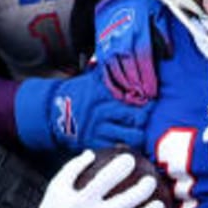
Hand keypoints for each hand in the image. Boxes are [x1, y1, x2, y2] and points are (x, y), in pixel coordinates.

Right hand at [14, 69, 149, 154]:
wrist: (52, 112)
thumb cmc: (77, 92)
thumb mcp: (92, 78)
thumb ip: (110, 72)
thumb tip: (129, 59)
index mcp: (104, 94)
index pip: (134, 99)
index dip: (148, 103)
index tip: (155, 103)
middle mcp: (103, 112)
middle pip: (136, 120)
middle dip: (147, 120)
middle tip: (152, 119)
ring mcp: (99, 130)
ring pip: (130, 137)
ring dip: (140, 136)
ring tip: (145, 133)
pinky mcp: (95, 143)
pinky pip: (117, 148)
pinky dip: (127, 147)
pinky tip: (132, 144)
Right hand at [27, 149, 164, 207]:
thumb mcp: (56, 185)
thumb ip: (73, 167)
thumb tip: (91, 152)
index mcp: (81, 200)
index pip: (104, 181)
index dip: (119, 168)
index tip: (130, 158)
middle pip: (124, 203)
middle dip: (141, 191)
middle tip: (151, 181)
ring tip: (160, 204)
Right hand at [94, 0, 171, 103]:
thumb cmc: (140, 2)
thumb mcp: (158, 14)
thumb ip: (163, 35)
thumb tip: (169, 53)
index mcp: (138, 34)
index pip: (143, 62)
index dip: (148, 79)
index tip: (152, 92)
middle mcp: (122, 40)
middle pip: (129, 70)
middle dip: (137, 88)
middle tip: (143, 101)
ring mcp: (110, 44)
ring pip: (115, 72)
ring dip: (124, 88)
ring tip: (131, 100)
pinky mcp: (102, 45)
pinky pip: (104, 67)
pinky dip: (110, 81)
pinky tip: (116, 90)